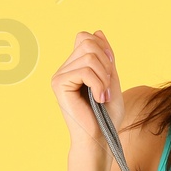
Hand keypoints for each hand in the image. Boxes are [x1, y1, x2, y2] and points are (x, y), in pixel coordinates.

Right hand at [51, 30, 123, 146]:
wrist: (99, 139)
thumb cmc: (106, 115)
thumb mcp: (111, 79)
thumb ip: (105, 57)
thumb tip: (98, 31)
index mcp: (75, 66)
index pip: (86, 37)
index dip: (103, 48)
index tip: (111, 71)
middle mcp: (64, 68)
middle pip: (88, 42)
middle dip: (106, 62)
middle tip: (108, 86)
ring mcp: (59, 75)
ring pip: (89, 57)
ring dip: (104, 77)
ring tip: (104, 95)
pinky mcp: (58, 84)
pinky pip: (84, 70)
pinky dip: (98, 84)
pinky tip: (99, 99)